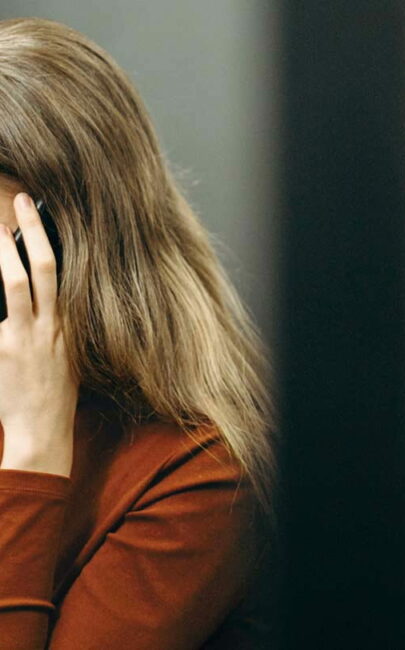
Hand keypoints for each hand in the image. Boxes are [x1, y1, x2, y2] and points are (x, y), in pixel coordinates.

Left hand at [0, 192, 77, 476]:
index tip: (33, 211)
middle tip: (16, 203)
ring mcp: (21, 339)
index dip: (44, 238)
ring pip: (11, 286)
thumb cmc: (57, 392)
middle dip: (26, 233)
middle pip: (36, 270)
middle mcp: (46, 326)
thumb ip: (55, 324)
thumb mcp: (68, 353)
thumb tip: (41, 295)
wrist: (44, 429)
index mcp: (65, 324)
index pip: (58, 272)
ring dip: (1, 256)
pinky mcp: (1, 353)